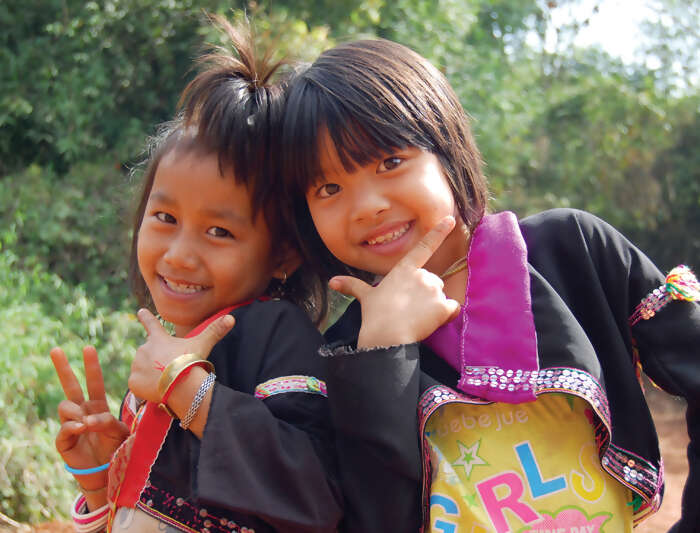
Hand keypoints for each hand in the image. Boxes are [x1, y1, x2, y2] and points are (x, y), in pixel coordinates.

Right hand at [51, 346, 129, 488]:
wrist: (106, 471)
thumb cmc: (115, 448)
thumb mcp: (119, 432)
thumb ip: (108, 422)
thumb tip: (90, 419)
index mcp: (97, 406)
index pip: (93, 382)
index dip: (91, 366)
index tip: (88, 348)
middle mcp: (82, 411)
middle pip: (70, 386)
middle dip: (63, 368)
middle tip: (56, 349)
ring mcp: (71, 424)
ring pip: (66, 406)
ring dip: (77, 411)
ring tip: (87, 423)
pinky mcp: (64, 440)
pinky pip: (64, 428)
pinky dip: (72, 427)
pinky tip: (81, 429)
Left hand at [127, 309, 234, 402]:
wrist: (179, 384)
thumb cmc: (190, 361)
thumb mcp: (202, 344)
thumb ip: (215, 331)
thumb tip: (231, 318)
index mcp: (159, 339)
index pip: (151, 324)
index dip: (145, 318)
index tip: (140, 311)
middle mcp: (144, 349)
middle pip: (148, 354)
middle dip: (156, 361)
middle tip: (170, 370)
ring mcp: (137, 366)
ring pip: (142, 370)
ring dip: (151, 375)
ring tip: (166, 382)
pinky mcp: (133, 382)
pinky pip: (138, 386)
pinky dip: (145, 389)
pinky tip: (157, 391)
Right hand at [330, 216, 460, 348]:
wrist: (386, 336)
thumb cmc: (374, 316)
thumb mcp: (365, 297)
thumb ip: (353, 286)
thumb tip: (332, 282)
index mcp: (403, 270)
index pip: (424, 247)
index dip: (438, 232)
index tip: (450, 219)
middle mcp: (421, 275)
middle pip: (432, 281)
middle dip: (425, 294)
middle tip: (409, 309)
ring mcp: (433, 290)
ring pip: (442, 296)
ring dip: (434, 306)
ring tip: (416, 318)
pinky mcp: (443, 306)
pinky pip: (452, 309)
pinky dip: (446, 316)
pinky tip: (431, 322)